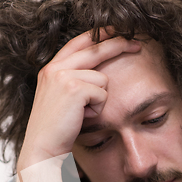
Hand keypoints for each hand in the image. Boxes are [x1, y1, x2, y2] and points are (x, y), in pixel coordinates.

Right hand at [18, 30, 140, 168]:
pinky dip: (98, 109)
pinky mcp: (74, 88)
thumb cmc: (57, 131)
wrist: (43, 150)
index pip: (78, 43)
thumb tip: (100, 73)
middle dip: (119, 44)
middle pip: (95, 48)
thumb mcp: (61, 99)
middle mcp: (55, 68)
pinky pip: (102, 94)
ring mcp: (63, 76)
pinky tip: (82, 118)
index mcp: (50, 69)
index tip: (117, 31)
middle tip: (138, 44)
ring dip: (99, 100)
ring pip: (102, 79)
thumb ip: (74, 81)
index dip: (99, 35)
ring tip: (82, 114)